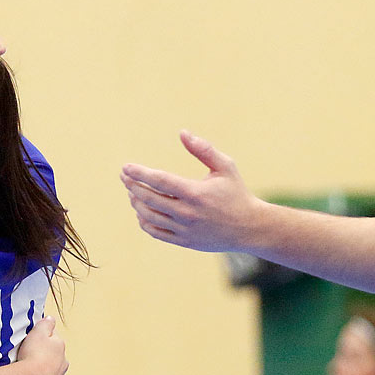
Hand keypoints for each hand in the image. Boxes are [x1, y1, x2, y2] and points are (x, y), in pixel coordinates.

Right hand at [13, 317, 67, 374]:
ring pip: (49, 368)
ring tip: (26, 367)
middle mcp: (62, 361)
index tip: (31, 338)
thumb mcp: (38, 332)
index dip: (41, 335)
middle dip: (42, 352)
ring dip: (41, 367)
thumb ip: (46, 324)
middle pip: (52, 353)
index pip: (52, 335)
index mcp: (60, 345)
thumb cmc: (34, 355)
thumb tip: (51, 318)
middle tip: (27, 353)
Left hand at [120, 130, 265, 252]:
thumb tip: (183, 133)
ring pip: (149, 216)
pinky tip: (141, 211)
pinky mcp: (184, 241)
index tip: (126, 167)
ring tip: (132, 192)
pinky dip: (144, 221)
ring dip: (136, 202)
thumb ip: (204, 149)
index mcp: (195, 193)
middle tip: (124, 176)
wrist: (249, 228)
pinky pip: (156, 232)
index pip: (159, 181)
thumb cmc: (236, 194)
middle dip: (132, 185)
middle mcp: (187, 213)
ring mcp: (184, 229)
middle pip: (149, 198)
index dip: (140, 173)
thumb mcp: (225, 167)